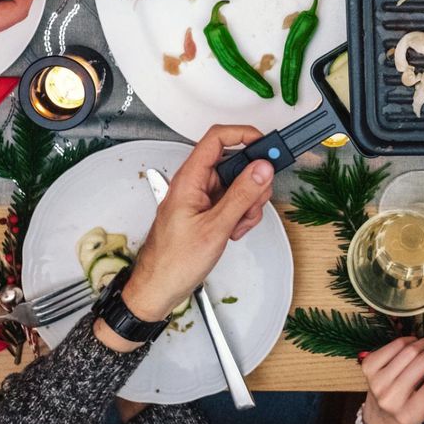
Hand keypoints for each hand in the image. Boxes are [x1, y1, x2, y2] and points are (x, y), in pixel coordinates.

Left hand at [122, 125, 273, 322]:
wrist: (158, 288)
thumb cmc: (173, 262)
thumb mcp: (215, 227)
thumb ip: (241, 195)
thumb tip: (261, 169)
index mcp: (190, 178)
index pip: (217, 139)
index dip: (243, 135)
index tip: (265, 146)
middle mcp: (195, 184)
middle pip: (234, 163)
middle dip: (252, 182)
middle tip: (256, 200)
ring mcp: (201, 198)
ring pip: (237, 186)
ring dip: (247, 204)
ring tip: (238, 224)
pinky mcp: (206, 212)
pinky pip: (232, 203)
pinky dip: (240, 216)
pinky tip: (233, 231)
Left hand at [361, 337, 423, 423]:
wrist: (385, 412)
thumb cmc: (418, 407)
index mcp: (409, 414)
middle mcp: (389, 400)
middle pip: (421, 365)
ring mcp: (376, 382)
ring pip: (409, 351)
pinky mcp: (368, 366)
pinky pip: (394, 344)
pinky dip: (409, 340)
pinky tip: (414, 346)